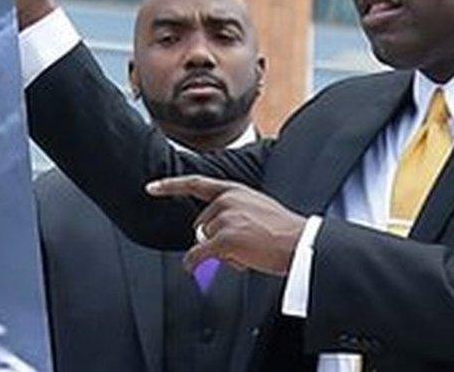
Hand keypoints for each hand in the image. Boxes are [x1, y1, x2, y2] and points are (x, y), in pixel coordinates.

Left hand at [147, 176, 305, 276]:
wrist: (302, 244)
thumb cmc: (284, 231)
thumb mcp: (257, 208)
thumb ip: (233, 211)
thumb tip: (211, 233)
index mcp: (235, 190)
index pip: (196, 184)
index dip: (170, 185)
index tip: (151, 187)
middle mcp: (227, 200)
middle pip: (200, 224)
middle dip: (212, 239)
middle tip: (240, 246)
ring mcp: (225, 219)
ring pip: (203, 240)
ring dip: (218, 252)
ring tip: (246, 253)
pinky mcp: (224, 239)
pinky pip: (198, 254)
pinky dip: (193, 263)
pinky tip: (192, 268)